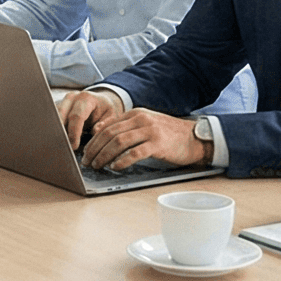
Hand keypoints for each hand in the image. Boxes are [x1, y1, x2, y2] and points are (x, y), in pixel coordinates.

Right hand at [57, 88, 126, 149]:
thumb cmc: (106, 110)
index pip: (76, 116)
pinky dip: (54, 132)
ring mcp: (62, 102)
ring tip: (60, 147)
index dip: (74, 132)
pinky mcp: (56, 108)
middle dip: (60, 133)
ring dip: (55, 133)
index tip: (74, 146)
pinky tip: (58, 142)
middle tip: (64, 149)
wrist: (100, 102)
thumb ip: (105, 124)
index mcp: (86, 98)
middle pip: (60, 116)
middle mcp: (71, 98)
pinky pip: (52, 121)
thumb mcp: (111, 116)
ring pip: (53, 118)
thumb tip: (95, 131)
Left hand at [80, 108, 207, 171]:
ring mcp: (150, 131)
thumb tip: (100, 133)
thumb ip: (125, 127)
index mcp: (135, 114)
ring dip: (104, 155)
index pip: (107, 126)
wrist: (195, 138)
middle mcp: (141, 119)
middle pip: (110, 133)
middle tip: (87, 161)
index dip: (93, 140)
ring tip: (97, 165)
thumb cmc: (169, 135)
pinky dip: (122, 160)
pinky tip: (115, 166)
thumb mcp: (145, 125)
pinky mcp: (158, 144)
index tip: (85, 152)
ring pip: (119, 142)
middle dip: (95, 149)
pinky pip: (135, 152)